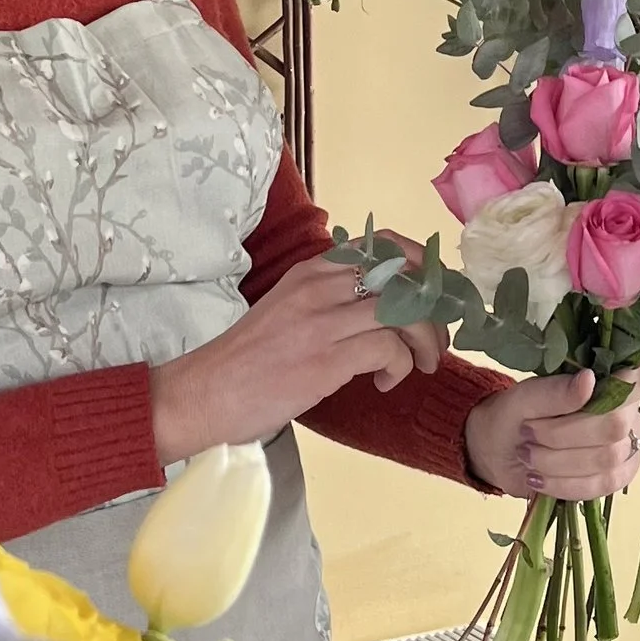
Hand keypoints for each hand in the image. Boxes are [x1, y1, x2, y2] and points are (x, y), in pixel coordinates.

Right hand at [150, 250, 447, 462]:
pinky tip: (384, 383)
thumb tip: (384, 307)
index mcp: (312, 271)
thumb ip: (330, 300)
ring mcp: (321, 321)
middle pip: (404, 278)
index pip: (385, 246)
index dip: (424, 266)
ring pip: (404, 312)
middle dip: (434, 310)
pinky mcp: (324, 358)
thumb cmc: (246, 361)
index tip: (437, 295)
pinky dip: (399, 367)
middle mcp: (319, 286)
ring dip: (424, 343)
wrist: (202, 394)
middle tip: (436, 341)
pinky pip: (388, 349)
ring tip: (418, 366)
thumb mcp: (289, 311)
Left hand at [464, 362, 639, 500]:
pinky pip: (602, 486)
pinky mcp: (615, 477)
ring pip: (607, 459)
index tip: (597, 382)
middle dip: (565, 434)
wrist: (499, 453)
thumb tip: (589, 380)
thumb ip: (555, 391)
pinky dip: (565, 485)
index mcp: (608, 380)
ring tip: (528, 456)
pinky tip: (539, 479)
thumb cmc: (514, 415)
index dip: (635, 382)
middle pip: (615, 425)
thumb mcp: (524, 398)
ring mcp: (625, 447)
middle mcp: (626, 412)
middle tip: (528, 433)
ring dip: (559, 461)